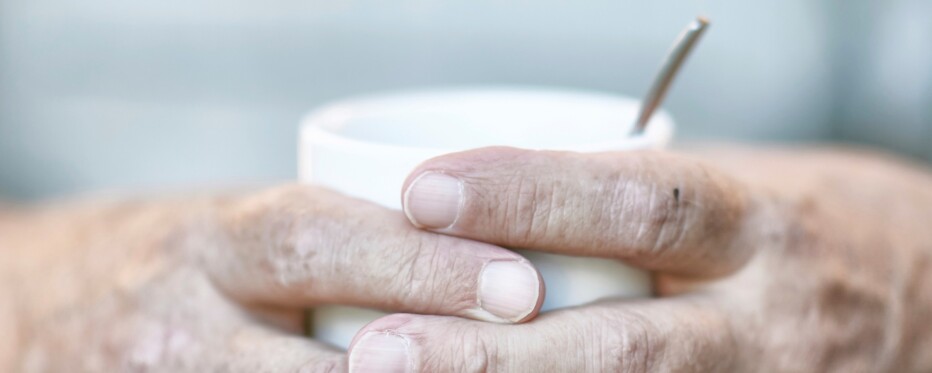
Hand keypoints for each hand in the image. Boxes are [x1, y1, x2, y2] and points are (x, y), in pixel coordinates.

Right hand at [1, 186, 545, 371]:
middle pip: (315, 358)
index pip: (318, 242)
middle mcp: (177, 327)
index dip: (421, 264)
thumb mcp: (234, 228)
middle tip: (519, 357)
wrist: (40, 305)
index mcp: (208, 246)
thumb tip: (468, 251)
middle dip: (420, 361)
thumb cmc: (174, 259)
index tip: (519, 284)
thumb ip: (328, 239)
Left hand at [346, 146, 931, 371]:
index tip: (421, 191)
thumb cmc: (816, 230)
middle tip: (379, 351)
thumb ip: (641, 198)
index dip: (528, 196)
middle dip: (494, 357)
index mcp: (761, 229)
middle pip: (622, 345)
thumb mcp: (748, 188)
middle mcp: (765, 326)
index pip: (636, 203)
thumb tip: (505, 194)